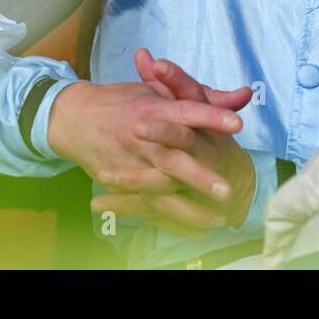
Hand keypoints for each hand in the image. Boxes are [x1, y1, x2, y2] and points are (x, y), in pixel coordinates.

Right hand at [46, 72, 245, 236]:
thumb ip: (202, 94)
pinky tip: (195, 229)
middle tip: (228, 190)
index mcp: (153, 107)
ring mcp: (130, 162)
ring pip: (161, 186)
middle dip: (199, 175)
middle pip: (173, 157)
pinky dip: (169, 216)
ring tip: (217, 217)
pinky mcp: (121, 181)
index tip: (237, 123)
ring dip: (188, 204)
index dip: (211, 116)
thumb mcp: (159, 90)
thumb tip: (244, 96)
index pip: (186, 111)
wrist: (74, 117)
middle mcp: (142, 136)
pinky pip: (146, 203)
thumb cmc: (124, 101)